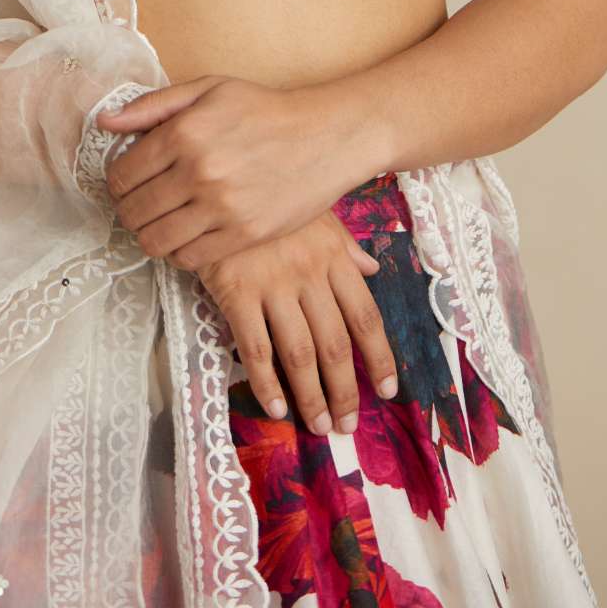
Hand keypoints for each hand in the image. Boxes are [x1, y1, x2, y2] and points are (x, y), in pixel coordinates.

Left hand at [96, 74, 373, 269]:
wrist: (324, 137)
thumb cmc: (264, 110)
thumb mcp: (208, 89)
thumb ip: (152, 105)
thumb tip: (104, 122)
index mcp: (184, 132)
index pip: (122, 175)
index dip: (117, 182)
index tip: (127, 182)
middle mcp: (198, 171)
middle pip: (134, 211)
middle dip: (129, 210)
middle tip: (140, 205)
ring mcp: (221, 207)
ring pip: (155, 240)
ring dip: (148, 234)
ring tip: (159, 223)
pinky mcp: (242, 235)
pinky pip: (188, 258)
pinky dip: (178, 251)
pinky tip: (186, 234)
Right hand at [196, 209, 399, 436]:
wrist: (218, 180)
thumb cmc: (269, 195)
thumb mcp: (314, 211)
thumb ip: (343, 244)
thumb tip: (372, 271)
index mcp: (332, 256)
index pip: (365, 316)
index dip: (379, 357)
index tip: (388, 390)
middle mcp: (309, 274)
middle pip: (335, 344)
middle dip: (345, 391)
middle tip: (347, 426)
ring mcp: (272, 284)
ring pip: (300, 354)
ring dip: (312, 397)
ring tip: (320, 427)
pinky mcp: (236, 292)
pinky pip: (256, 348)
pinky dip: (267, 383)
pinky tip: (277, 408)